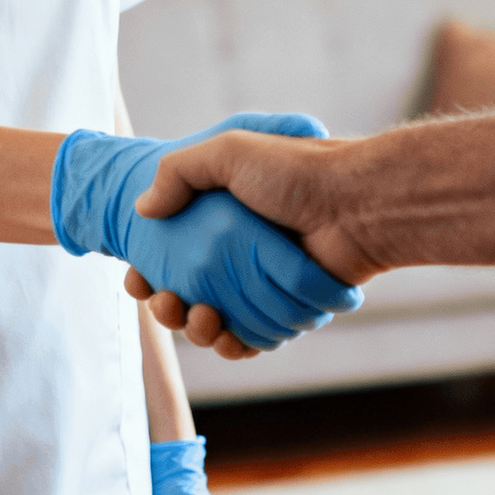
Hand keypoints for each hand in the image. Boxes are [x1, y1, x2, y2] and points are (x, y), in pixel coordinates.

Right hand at [121, 129, 376, 352]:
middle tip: (164, 299)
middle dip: (167, 305)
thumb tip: (143, 210)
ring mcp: (264, 286)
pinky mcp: (288, 312)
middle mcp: (241, 255)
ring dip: (195, 328)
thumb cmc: (296, 172)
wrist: (358, 204)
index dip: (148, 272)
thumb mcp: (230, 150)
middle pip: (187, 294)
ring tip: (197, 315)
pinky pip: (251, 338)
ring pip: (214, 322)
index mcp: (223, 221)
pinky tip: (221, 334)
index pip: (172, 255)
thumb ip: (179, 171)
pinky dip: (233, 343)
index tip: (137, 278)